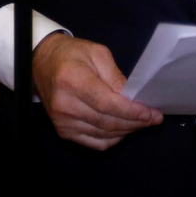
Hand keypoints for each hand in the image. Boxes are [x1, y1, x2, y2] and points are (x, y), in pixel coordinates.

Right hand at [31, 34, 161, 150]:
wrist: (42, 63)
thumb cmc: (72, 54)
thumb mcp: (97, 53)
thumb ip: (115, 77)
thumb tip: (134, 98)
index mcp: (72, 80)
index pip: (106, 103)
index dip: (131, 111)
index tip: (151, 113)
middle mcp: (64, 105)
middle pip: (107, 122)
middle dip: (135, 122)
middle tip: (154, 118)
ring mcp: (62, 122)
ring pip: (103, 135)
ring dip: (127, 131)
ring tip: (142, 123)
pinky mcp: (63, 132)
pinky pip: (95, 142)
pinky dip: (113, 139)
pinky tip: (124, 129)